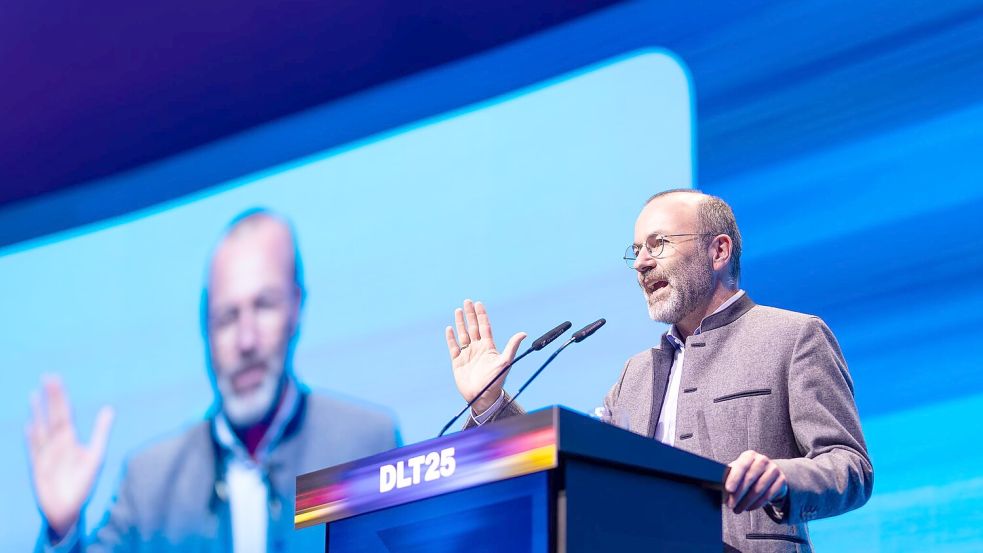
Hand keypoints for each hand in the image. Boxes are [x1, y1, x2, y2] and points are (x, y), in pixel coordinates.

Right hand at [25, 375, 113, 538]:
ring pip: (42, 428)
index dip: (61, 396)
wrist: (69, 510)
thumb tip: (109, 409)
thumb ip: (101, 432)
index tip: (56, 379)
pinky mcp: (38, 467)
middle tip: (48, 376)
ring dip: (38, 412)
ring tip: (34, 394)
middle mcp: (57, 443)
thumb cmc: (83, 483)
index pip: (65, 413)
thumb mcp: (96, 455)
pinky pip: (35, 449)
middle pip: (54, 416)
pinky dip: (33, 437)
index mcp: (71, 440)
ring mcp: (46, 454)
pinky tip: (30, 424)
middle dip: (51, 397)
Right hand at [444, 299, 525, 413]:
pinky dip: (451, 338)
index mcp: (488, 347)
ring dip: (460, 323)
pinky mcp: (458, 362)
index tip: (478, 303)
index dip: (482, 315)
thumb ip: (512, 347)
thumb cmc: (496, 381)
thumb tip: (523, 333)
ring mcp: (467, 354)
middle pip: (473, 327)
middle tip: (467, 301)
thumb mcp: (505, 362)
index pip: (484, 327)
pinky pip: (453, 347)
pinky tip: (449, 329)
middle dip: (470, 314)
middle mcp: (478, 348)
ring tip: (458, 310)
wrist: (483, 397)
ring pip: (463, 335)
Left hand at [724, 450, 787, 513]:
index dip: (734, 478)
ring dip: (746, 502)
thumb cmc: (746, 473)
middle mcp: (762, 460)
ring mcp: (773, 470)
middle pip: (750, 479)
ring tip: (738, 509)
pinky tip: (749, 508)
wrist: (767, 474)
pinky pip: (768, 495)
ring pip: (759, 489)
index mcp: (749, 455)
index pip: (741, 466)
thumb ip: (728, 476)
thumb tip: (714, 485)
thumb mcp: (737, 471)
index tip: (728, 489)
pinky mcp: (781, 481)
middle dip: (738, 494)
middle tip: (730, 505)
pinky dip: (757, 504)